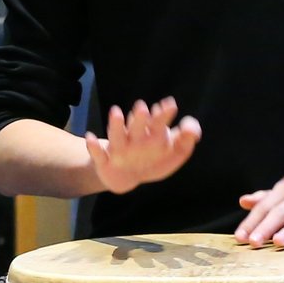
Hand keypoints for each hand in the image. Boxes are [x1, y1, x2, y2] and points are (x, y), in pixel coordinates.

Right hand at [82, 98, 200, 194]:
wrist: (123, 177)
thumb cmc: (151, 160)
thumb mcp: (173, 153)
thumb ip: (185, 139)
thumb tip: (193, 130)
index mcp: (151, 135)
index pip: (158, 124)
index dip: (163, 116)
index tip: (169, 105)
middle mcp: (133, 139)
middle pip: (137, 127)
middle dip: (140, 118)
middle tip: (142, 107)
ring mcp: (118, 149)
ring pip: (116, 136)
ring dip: (116, 125)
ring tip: (116, 112)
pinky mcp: (104, 161)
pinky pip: (97, 154)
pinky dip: (93, 146)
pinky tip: (89, 137)